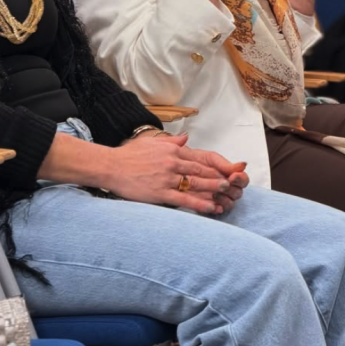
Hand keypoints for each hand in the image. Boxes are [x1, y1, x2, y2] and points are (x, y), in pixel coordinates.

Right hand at [108, 133, 247, 214]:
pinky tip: (210, 207)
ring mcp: (167, 178)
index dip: (213, 167)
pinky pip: (184, 199)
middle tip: (232, 184)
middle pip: (200, 172)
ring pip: (195, 185)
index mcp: (171, 151)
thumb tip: (186, 137)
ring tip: (226, 195)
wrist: (112, 166)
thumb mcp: (151, 143)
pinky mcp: (161, 192)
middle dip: (217, 178)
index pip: (197, 160)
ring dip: (213, 190)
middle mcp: (172, 163)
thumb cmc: (129, 155)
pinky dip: (199, 203)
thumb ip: (171, 141)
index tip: (224, 172)